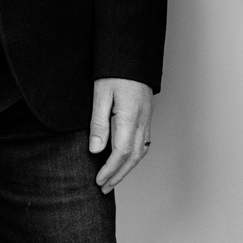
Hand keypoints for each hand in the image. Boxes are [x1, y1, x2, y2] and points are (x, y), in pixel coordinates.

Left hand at [89, 78, 153, 193]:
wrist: (132, 55)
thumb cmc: (114, 71)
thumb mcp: (100, 94)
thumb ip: (98, 123)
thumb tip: (95, 150)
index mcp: (130, 117)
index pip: (121, 153)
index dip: (110, 170)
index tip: (98, 181)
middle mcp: (142, 121)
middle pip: (133, 157)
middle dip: (118, 175)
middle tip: (104, 188)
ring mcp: (147, 119)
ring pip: (141, 152)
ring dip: (127, 169)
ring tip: (113, 179)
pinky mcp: (147, 115)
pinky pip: (144, 142)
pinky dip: (134, 157)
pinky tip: (126, 160)